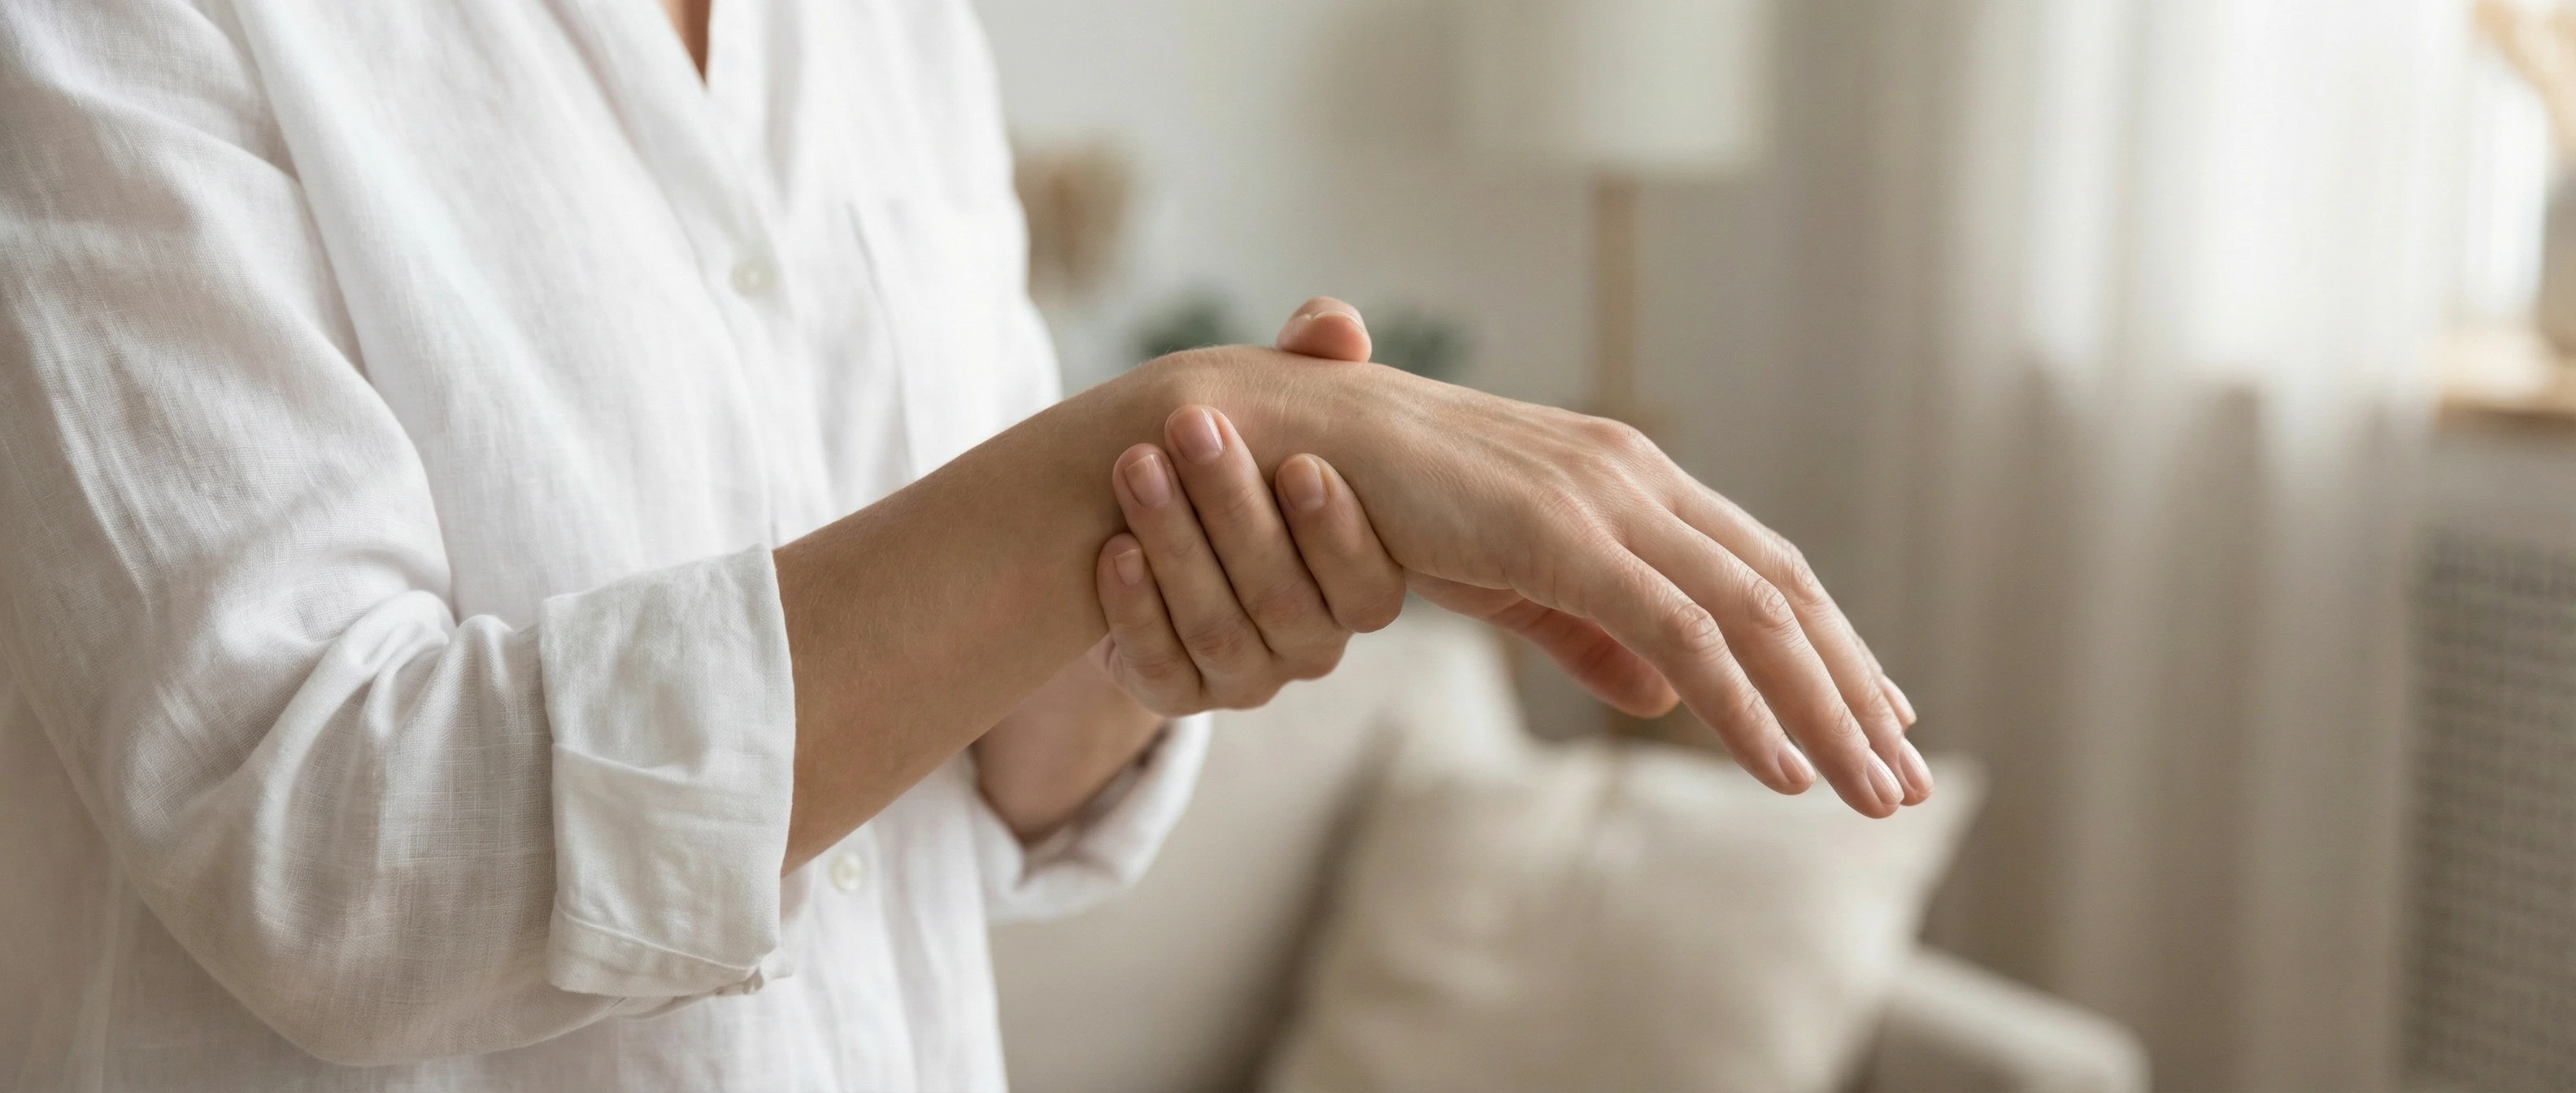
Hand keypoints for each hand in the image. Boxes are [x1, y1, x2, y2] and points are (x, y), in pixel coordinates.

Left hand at [1085, 308, 1406, 714]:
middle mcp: (1313, 640)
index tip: (1297, 460)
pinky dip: (1136, 610)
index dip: (1335, 530)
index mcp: (1360, 583)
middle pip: (1284, 600)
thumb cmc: (1250, 445)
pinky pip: (1162, 671)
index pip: (1367, 583)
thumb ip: (1319, 358)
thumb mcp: (1289, 397)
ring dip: (1175, 545)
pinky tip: (1113, 549)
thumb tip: (1335, 329)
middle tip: (1189, 426)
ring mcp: (1247, 674)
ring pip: (1219, 632)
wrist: (1153, 509)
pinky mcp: (1179, 691)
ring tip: (1135, 467)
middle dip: (1233, 510)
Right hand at [1151, 340, 1931, 816]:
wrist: (1275, 439)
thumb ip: (1591, 630)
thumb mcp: (1507, 576)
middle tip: (1905, 779)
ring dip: (1824, 712)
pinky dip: (1740, 704)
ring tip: (1871, 794)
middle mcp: (1632, 475)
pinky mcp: (1561, 534)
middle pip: (1780, 592)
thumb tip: (1670, 693)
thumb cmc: (1372, 497)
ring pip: (1751, 618)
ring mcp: (1602, 498)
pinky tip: (1781, 769)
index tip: (1881, 715)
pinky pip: (1678, 633)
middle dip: (1853, 690)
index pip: (1759, 568)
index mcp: (1624, 478)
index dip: (1830, 644)